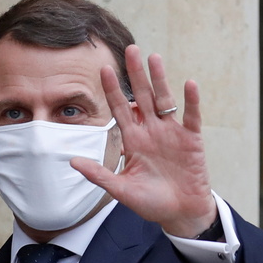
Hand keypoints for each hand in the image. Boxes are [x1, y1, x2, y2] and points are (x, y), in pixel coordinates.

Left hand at [70, 44, 216, 237]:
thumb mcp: (120, 189)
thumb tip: (71, 162)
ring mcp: (171, 133)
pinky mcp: (191, 140)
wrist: (179, 213)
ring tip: (154, 57)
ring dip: (160, 79)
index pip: (120, 109)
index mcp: (133, 140)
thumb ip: (99, 174)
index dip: (112, 90)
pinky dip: (191, 101)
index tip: (103, 70)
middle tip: (130, 49)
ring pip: (164, 100)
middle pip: (142, 97)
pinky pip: (191, 116)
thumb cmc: (150, 202)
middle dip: (135, 74)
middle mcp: (151, 131)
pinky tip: (189, 84)